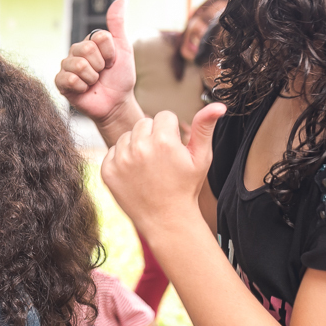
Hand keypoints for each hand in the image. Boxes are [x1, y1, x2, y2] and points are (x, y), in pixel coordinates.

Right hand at [54, 0, 135, 122]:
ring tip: (94, 82)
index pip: (99, 37)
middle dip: (100, 66)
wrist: (116, 103)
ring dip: (92, 78)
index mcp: (89, 42)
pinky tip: (85, 90)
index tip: (112, 61)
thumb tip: (121, 0)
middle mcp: (75, 52)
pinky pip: (68, 79)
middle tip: (102, 73)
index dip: (110, 53)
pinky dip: (82, 87)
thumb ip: (117, 25)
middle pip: (86, 49)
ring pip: (78, 65)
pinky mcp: (61, 83)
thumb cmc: (120, 77)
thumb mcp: (123, 49)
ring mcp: (67, 67)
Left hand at [101, 105, 225, 236]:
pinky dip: (122, 159)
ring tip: (149, 167)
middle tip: (161, 159)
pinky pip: (113, 151)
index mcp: (164, 140)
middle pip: (144, 123)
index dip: (171, 131)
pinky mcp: (108, 170)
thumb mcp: (201, 157)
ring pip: (127, 135)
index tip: (174, 149)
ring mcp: (121, 160)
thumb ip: (205, 127)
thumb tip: (217, 105)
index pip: (164, 116)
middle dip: (153, 135)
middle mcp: (139, 147)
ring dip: (136, 145)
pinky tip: (135, 174)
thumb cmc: (186, 187)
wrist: (166, 220)